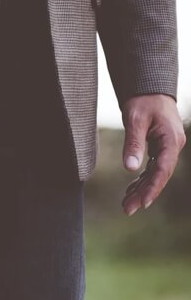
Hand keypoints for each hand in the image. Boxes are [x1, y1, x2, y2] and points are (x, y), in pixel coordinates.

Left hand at [120, 94, 185, 215]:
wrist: (150, 90)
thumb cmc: (143, 101)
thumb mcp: (135, 120)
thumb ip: (134, 143)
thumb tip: (130, 168)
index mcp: (171, 140)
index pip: (163, 169)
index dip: (153, 187)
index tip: (143, 203)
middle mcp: (173, 146)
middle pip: (159, 175)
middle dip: (145, 194)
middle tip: (128, 210)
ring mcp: (167, 148)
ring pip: (155, 174)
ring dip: (141, 190)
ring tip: (126, 205)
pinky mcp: (159, 148)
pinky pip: (151, 168)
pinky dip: (141, 180)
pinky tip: (130, 191)